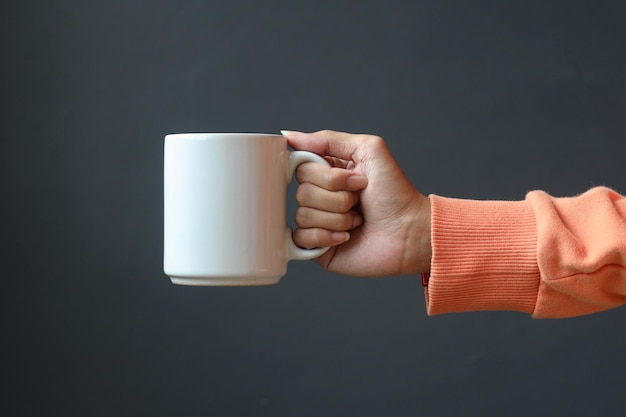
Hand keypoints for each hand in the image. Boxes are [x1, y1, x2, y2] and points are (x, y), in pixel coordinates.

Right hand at [283, 130, 431, 276]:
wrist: (410, 232)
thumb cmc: (395, 193)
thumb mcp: (368, 149)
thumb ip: (327, 139)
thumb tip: (289, 136)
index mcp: (328, 172)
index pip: (302, 167)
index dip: (326, 176)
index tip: (351, 179)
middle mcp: (320, 196)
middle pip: (302, 192)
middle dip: (337, 198)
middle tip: (359, 201)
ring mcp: (318, 222)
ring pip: (303, 215)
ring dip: (337, 218)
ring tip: (357, 220)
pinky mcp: (318, 246)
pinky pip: (302, 238)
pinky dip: (326, 237)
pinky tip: (346, 237)